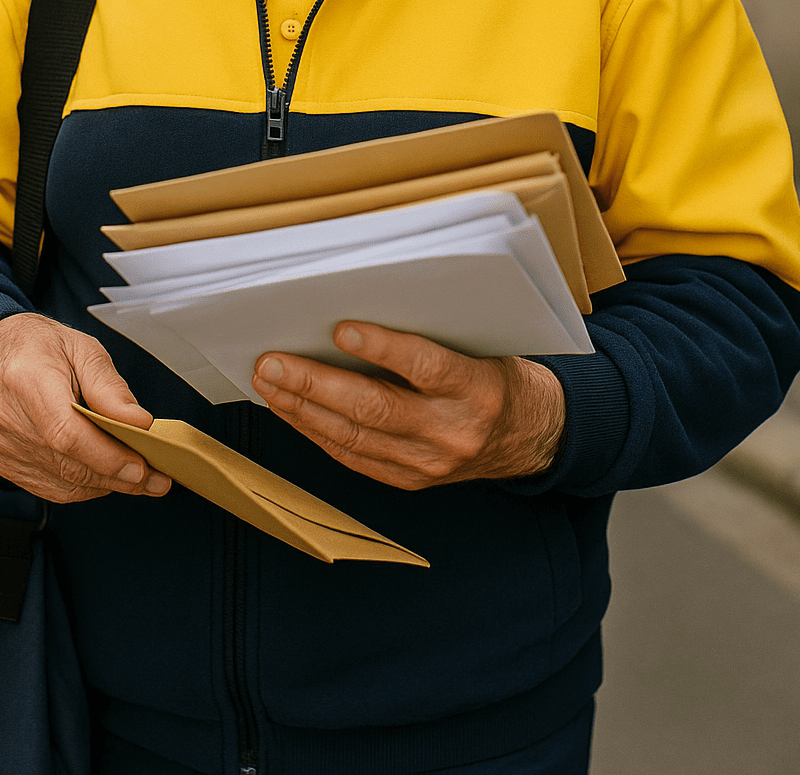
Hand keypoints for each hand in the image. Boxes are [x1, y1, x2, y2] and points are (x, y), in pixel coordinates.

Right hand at [0, 313, 170, 503]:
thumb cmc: (39, 347)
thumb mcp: (83, 349)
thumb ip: (110, 387)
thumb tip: (139, 423)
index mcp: (28, 379)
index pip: (67, 434)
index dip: (106, 456)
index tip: (141, 467)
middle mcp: (8, 418)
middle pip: (68, 463)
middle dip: (118, 476)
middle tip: (156, 480)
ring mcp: (3, 445)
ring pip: (62, 483)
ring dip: (105, 485)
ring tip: (139, 479)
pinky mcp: (4, 463)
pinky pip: (50, 488)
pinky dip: (83, 487)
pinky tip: (105, 476)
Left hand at [252, 321, 564, 489]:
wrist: (531, 434)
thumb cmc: (495, 372)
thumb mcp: (479, 345)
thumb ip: (429, 336)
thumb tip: (354, 318)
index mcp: (478, 389)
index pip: (426, 367)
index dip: (383, 348)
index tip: (341, 327)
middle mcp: (453, 432)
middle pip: (375, 409)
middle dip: (316, 384)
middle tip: (272, 362)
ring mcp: (430, 464)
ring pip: (355, 438)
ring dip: (303, 409)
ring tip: (268, 382)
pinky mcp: (412, 481)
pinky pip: (354, 457)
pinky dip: (316, 431)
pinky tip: (291, 409)